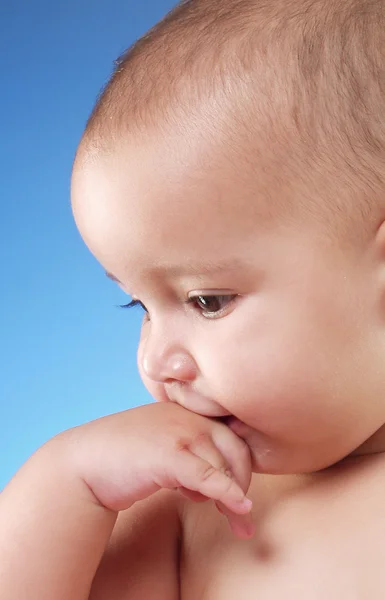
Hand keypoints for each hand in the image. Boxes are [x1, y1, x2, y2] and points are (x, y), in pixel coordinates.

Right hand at [63, 402, 253, 537]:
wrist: (82, 463)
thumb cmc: (123, 457)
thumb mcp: (163, 444)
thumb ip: (191, 450)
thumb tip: (224, 478)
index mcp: (187, 410)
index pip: (232, 436)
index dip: (241, 466)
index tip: (239, 494)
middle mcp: (187, 416)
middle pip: (236, 450)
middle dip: (243, 484)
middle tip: (240, 514)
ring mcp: (178, 432)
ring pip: (223, 468)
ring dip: (232, 500)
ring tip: (233, 522)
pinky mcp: (168, 455)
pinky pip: (208, 476)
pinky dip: (227, 493)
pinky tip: (238, 508)